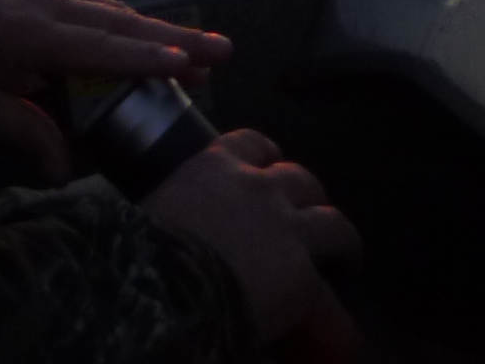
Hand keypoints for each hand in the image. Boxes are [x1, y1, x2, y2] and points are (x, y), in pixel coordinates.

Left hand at [0, 0, 231, 179]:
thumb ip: (21, 135)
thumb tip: (64, 176)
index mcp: (30, 34)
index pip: (99, 47)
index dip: (144, 58)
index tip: (188, 64)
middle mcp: (47, 7)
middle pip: (121, 24)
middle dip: (175, 39)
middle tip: (225, 54)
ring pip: (114, 14)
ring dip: (157, 33)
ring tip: (201, 56)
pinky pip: (96, 10)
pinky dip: (127, 26)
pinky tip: (145, 39)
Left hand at [146, 130, 360, 360]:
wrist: (142, 275)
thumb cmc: (195, 325)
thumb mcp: (240, 353)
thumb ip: (268, 354)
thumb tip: (278, 359)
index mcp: (297, 284)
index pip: (335, 319)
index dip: (342, 339)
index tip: (342, 351)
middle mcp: (288, 228)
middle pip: (335, 229)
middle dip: (343, 249)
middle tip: (338, 260)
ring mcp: (255, 187)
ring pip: (301, 179)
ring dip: (307, 196)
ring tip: (304, 205)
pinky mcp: (218, 159)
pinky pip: (252, 142)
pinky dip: (263, 152)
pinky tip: (265, 160)